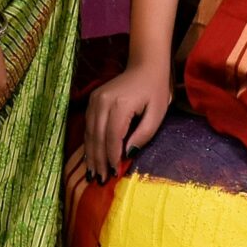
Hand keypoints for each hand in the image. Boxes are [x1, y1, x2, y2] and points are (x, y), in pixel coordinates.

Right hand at [80, 59, 169, 180]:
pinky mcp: (92, 100)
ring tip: (93, 174)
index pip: (112, 137)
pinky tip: (91, 158)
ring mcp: (95, 100)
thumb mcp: (157, 113)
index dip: (112, 157)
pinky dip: (89, 143)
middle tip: (100, 181)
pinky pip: (88, 126)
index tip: (114, 174)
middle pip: (97, 137)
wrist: (145, 65)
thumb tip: (127, 154)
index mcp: (120, 105)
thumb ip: (143, 135)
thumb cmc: (155, 90)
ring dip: (91, 155)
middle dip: (99, 161)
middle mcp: (103, 102)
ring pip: (89, 133)